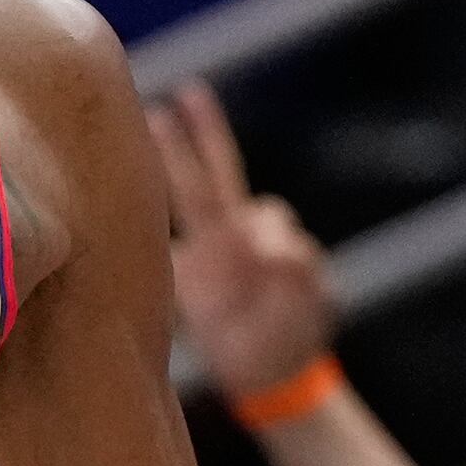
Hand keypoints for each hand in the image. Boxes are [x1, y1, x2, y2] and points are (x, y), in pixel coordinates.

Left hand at [153, 81, 336, 395]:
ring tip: (257, 289)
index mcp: (206, 249)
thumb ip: (219, 284)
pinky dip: (293, 272)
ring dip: (267, 248)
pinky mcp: (304, 261)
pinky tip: (285, 299)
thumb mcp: (217, 324)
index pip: (191, 192)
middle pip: (221, 174)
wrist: (275, 373)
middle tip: (188, 92)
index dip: (178, 153)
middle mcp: (235, 235)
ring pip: (273, 215)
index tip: (160, 110)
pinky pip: (299, 252)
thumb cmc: (238, 346)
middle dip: (207, 132)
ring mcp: (271, 244)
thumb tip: (270, 250)